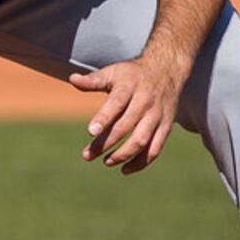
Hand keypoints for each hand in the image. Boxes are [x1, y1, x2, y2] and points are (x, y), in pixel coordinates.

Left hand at [68, 52, 187, 173]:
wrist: (167, 70)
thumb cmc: (133, 74)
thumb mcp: (114, 71)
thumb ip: (93, 80)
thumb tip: (72, 79)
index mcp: (130, 86)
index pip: (116, 103)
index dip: (104, 118)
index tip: (91, 132)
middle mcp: (145, 101)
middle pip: (126, 126)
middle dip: (106, 143)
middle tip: (87, 155)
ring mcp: (157, 116)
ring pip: (141, 140)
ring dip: (123, 155)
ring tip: (106, 162)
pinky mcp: (166, 127)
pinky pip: (155, 149)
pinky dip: (141, 162)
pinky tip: (125, 169)